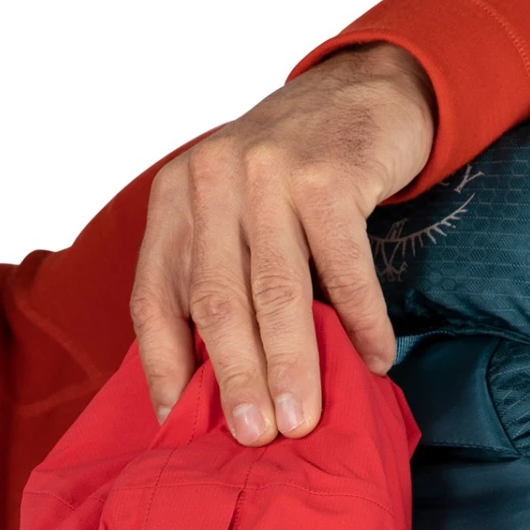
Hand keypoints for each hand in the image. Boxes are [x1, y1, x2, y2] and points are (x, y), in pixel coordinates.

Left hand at [131, 42, 434, 445]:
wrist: (362, 92)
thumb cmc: (292, 176)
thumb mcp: (233, 216)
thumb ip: (215, 281)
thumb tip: (213, 392)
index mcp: (175, 200)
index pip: (154, 297)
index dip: (162, 367)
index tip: (178, 425)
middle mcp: (211, 181)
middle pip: (217, 302)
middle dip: (236, 379)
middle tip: (255, 438)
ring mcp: (267, 173)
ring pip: (277, 291)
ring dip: (293, 363)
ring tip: (303, 418)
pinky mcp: (327, 174)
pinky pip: (345, 267)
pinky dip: (363, 321)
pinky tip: (375, 360)